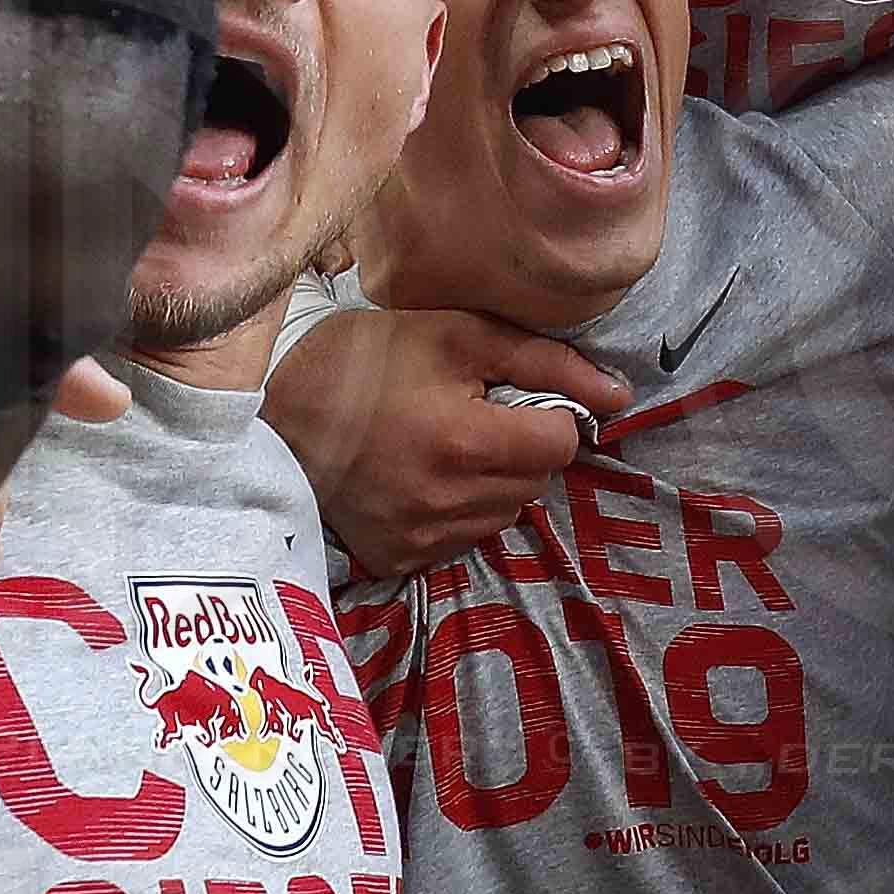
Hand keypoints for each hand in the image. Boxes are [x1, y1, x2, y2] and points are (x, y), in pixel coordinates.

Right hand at [262, 302, 631, 584]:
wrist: (274, 407)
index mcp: (464, 441)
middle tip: (475, 416)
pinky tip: (423, 478)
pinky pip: (463, 540)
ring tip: (446, 446)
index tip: (511, 397)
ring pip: (505, 515)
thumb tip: (619, 397)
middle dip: (521, 448)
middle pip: (536, 482)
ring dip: (494, 482)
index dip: (546, 413)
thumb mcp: (460, 334)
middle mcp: (445, 501)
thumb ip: (548, 362)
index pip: (560, 442)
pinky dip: (458, 511)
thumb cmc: (370, 358)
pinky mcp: (397, 559)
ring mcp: (420, 538)